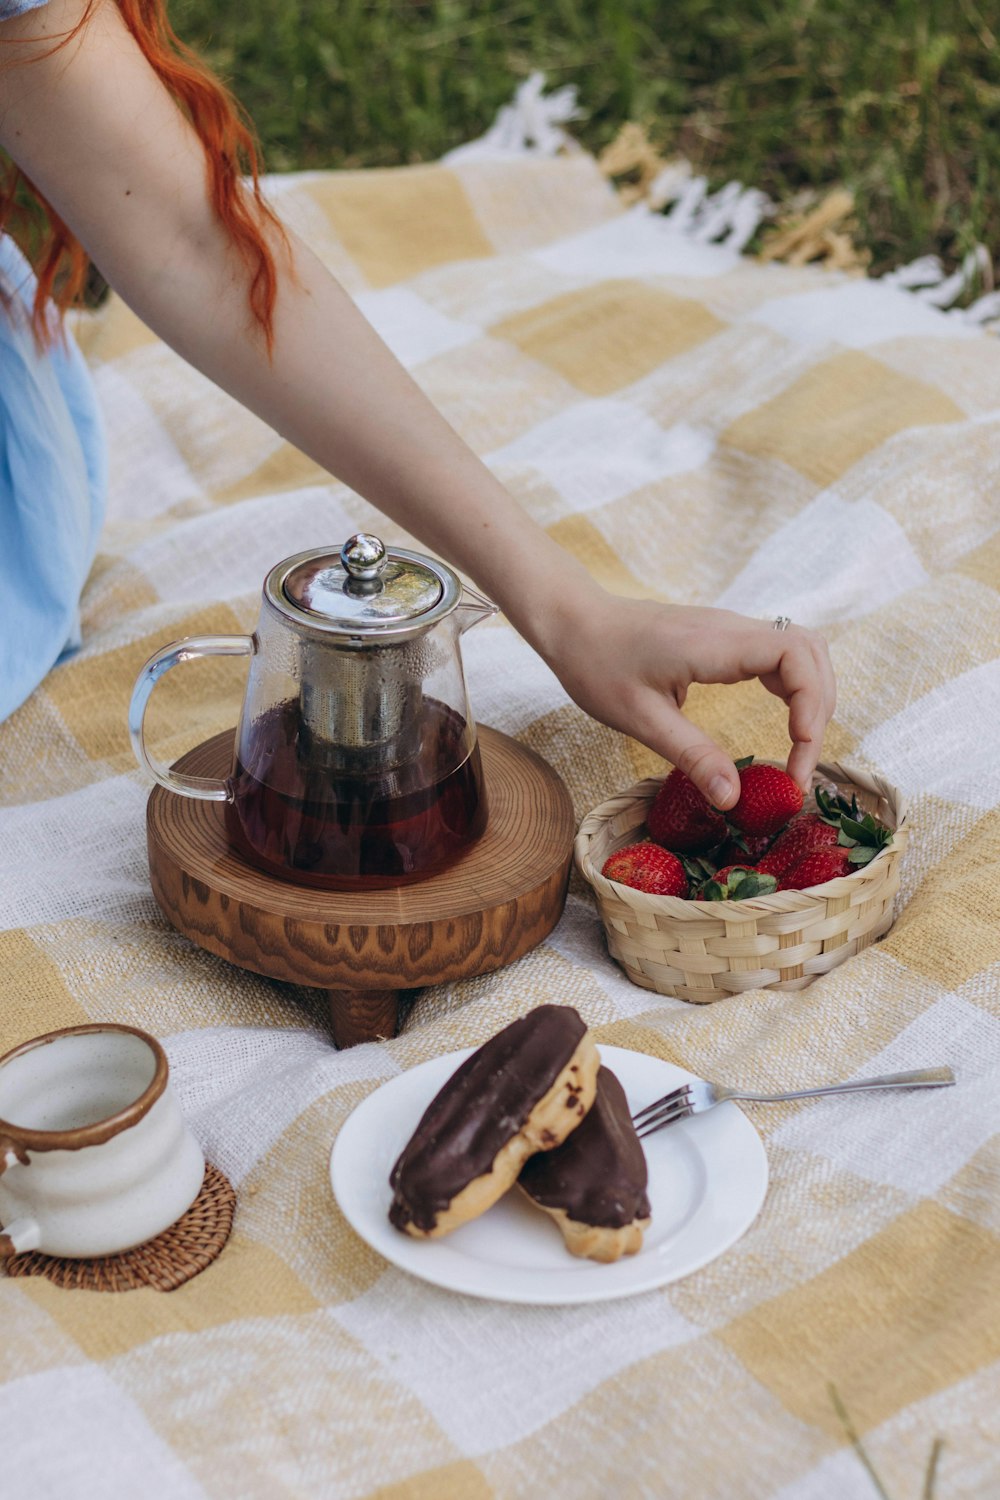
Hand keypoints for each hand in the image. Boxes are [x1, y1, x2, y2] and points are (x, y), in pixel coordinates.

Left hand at [539, 590, 836, 810]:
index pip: (795, 655)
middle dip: (819, 709)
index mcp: (713, 643)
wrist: (574, 622)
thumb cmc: (597, 665)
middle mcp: (731, 628)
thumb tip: (732, 800)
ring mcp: (730, 630)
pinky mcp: (724, 639)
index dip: (812, 704)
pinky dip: (793, 688)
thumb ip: (691, 755)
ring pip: (800, 649)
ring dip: (811, 697)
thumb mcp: (639, 719)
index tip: (797, 753)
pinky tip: (784, 722)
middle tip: (799, 763)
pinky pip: (778, 654)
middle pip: (810, 651)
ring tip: (797, 748)